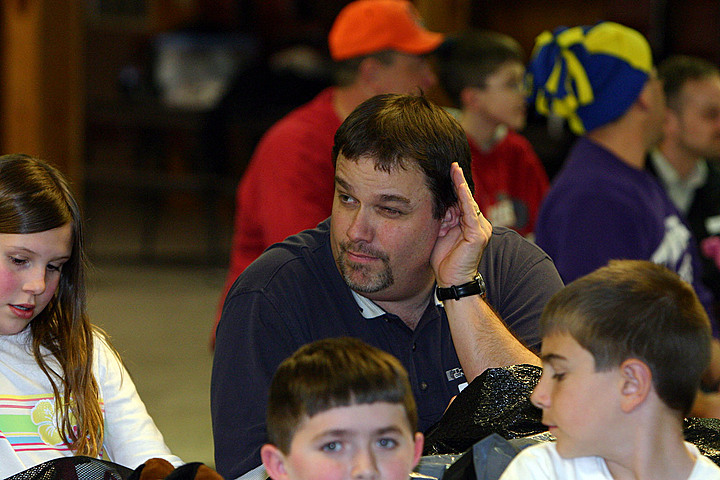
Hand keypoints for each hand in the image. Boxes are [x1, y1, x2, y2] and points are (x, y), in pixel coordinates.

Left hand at [431, 162, 491, 286]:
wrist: (451, 281)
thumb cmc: (445, 261)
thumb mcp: (441, 235)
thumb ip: (442, 220)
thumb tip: (440, 206)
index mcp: (469, 225)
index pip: (462, 201)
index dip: (455, 186)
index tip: (449, 170)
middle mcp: (477, 225)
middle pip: (465, 199)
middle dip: (457, 182)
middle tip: (451, 164)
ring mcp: (480, 229)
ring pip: (468, 202)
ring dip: (460, 185)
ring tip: (454, 168)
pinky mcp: (478, 234)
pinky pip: (469, 212)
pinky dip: (464, 197)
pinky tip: (459, 185)